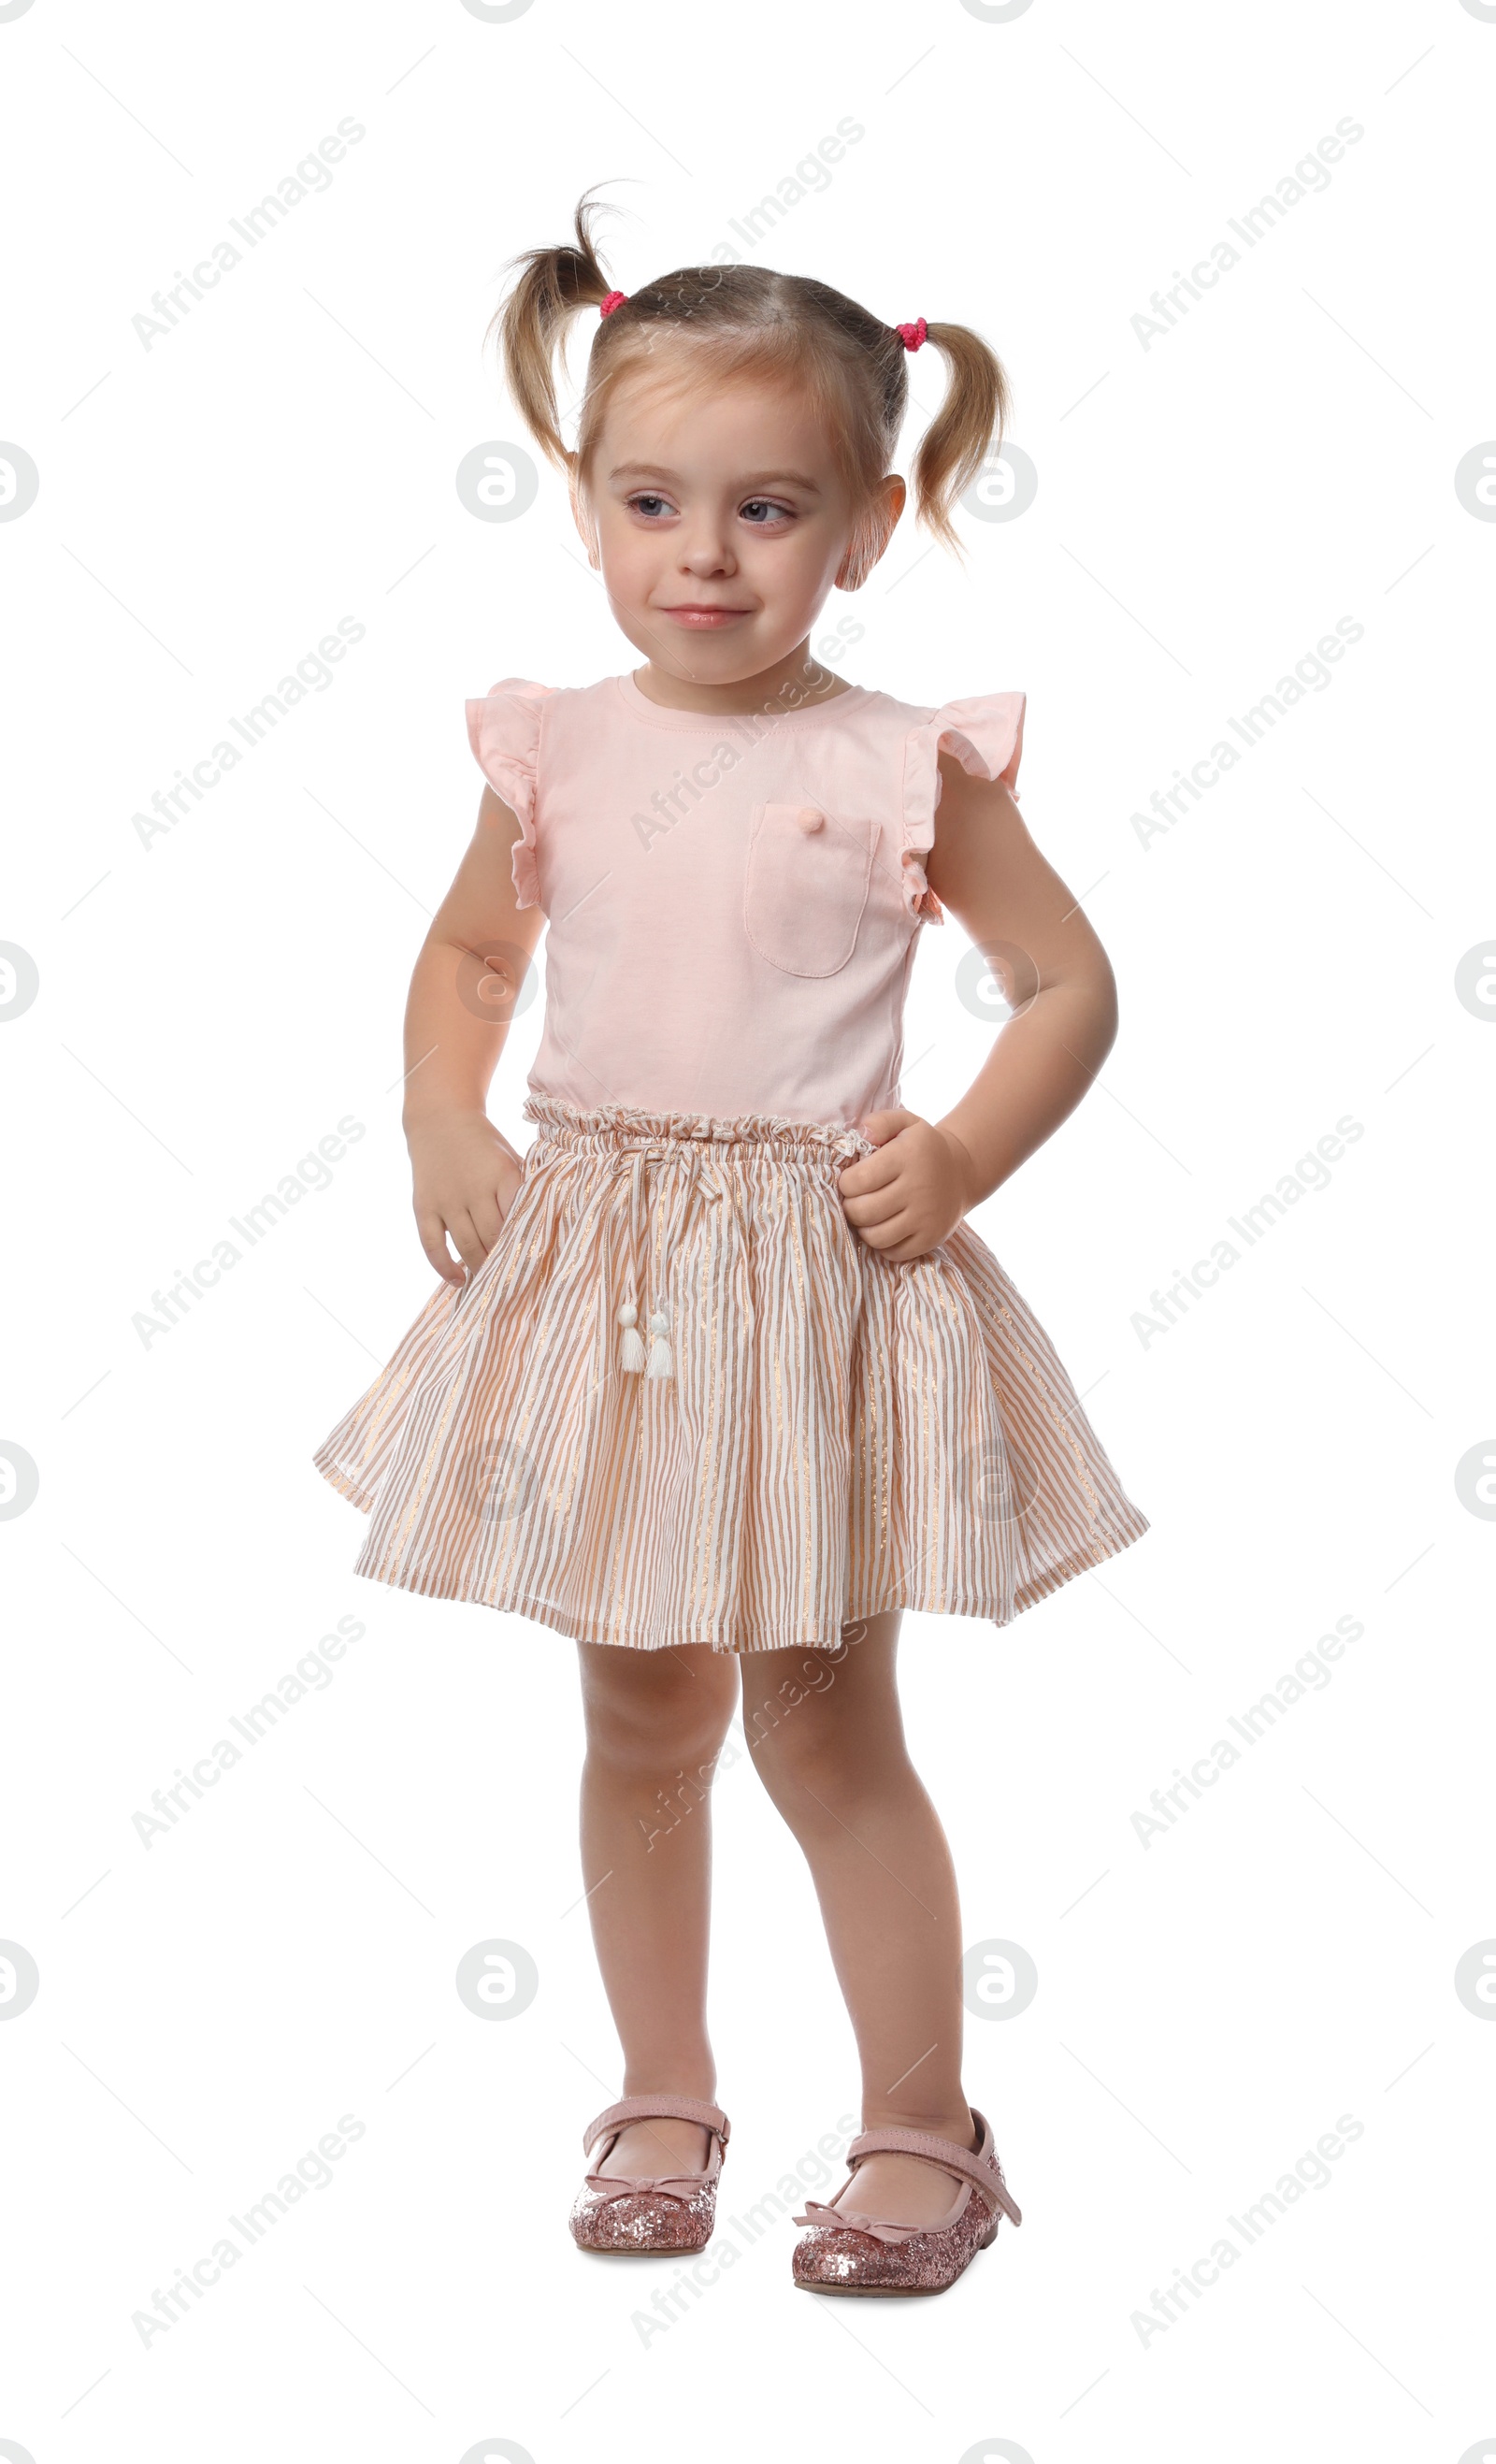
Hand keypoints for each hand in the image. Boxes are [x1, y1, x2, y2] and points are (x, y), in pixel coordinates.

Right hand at [406, 1108, 523, 1285]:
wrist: (440, 1119)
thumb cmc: (485, 1146)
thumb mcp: (512, 1159)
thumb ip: (526, 1189)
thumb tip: (547, 1227)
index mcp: (503, 1175)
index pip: (519, 1220)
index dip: (526, 1246)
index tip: (534, 1264)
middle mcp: (474, 1188)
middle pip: (493, 1238)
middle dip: (504, 1262)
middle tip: (514, 1280)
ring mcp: (446, 1199)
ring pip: (467, 1246)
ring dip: (480, 1268)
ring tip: (490, 1282)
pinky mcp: (423, 1206)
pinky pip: (432, 1245)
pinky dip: (444, 1267)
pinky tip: (458, 1281)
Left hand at [836, 1108, 976, 1262]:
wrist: (961, 1171)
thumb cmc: (921, 1147)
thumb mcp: (904, 1123)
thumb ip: (879, 1122)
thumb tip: (862, 1134)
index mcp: (908, 1156)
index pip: (857, 1181)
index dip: (845, 1183)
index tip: (851, 1180)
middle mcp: (919, 1188)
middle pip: (862, 1212)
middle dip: (850, 1207)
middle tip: (855, 1200)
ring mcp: (927, 1217)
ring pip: (875, 1237)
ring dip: (863, 1228)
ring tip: (868, 1215)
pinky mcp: (931, 1238)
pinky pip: (893, 1253)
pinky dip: (882, 1244)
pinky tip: (885, 1227)